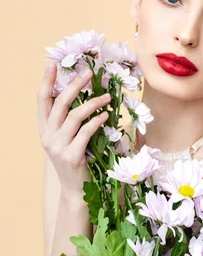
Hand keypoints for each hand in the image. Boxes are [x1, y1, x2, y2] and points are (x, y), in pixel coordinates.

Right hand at [37, 62, 111, 197]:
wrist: (76, 191)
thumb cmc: (76, 162)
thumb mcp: (66, 140)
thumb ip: (68, 122)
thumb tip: (82, 97)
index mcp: (44, 130)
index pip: (42, 101)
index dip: (46, 82)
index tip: (51, 64)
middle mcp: (48, 136)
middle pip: (59, 103)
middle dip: (74, 85)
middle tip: (89, 73)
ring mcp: (58, 147)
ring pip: (74, 116)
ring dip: (92, 103)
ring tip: (107, 97)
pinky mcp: (72, 156)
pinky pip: (85, 132)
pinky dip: (97, 121)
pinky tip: (106, 116)